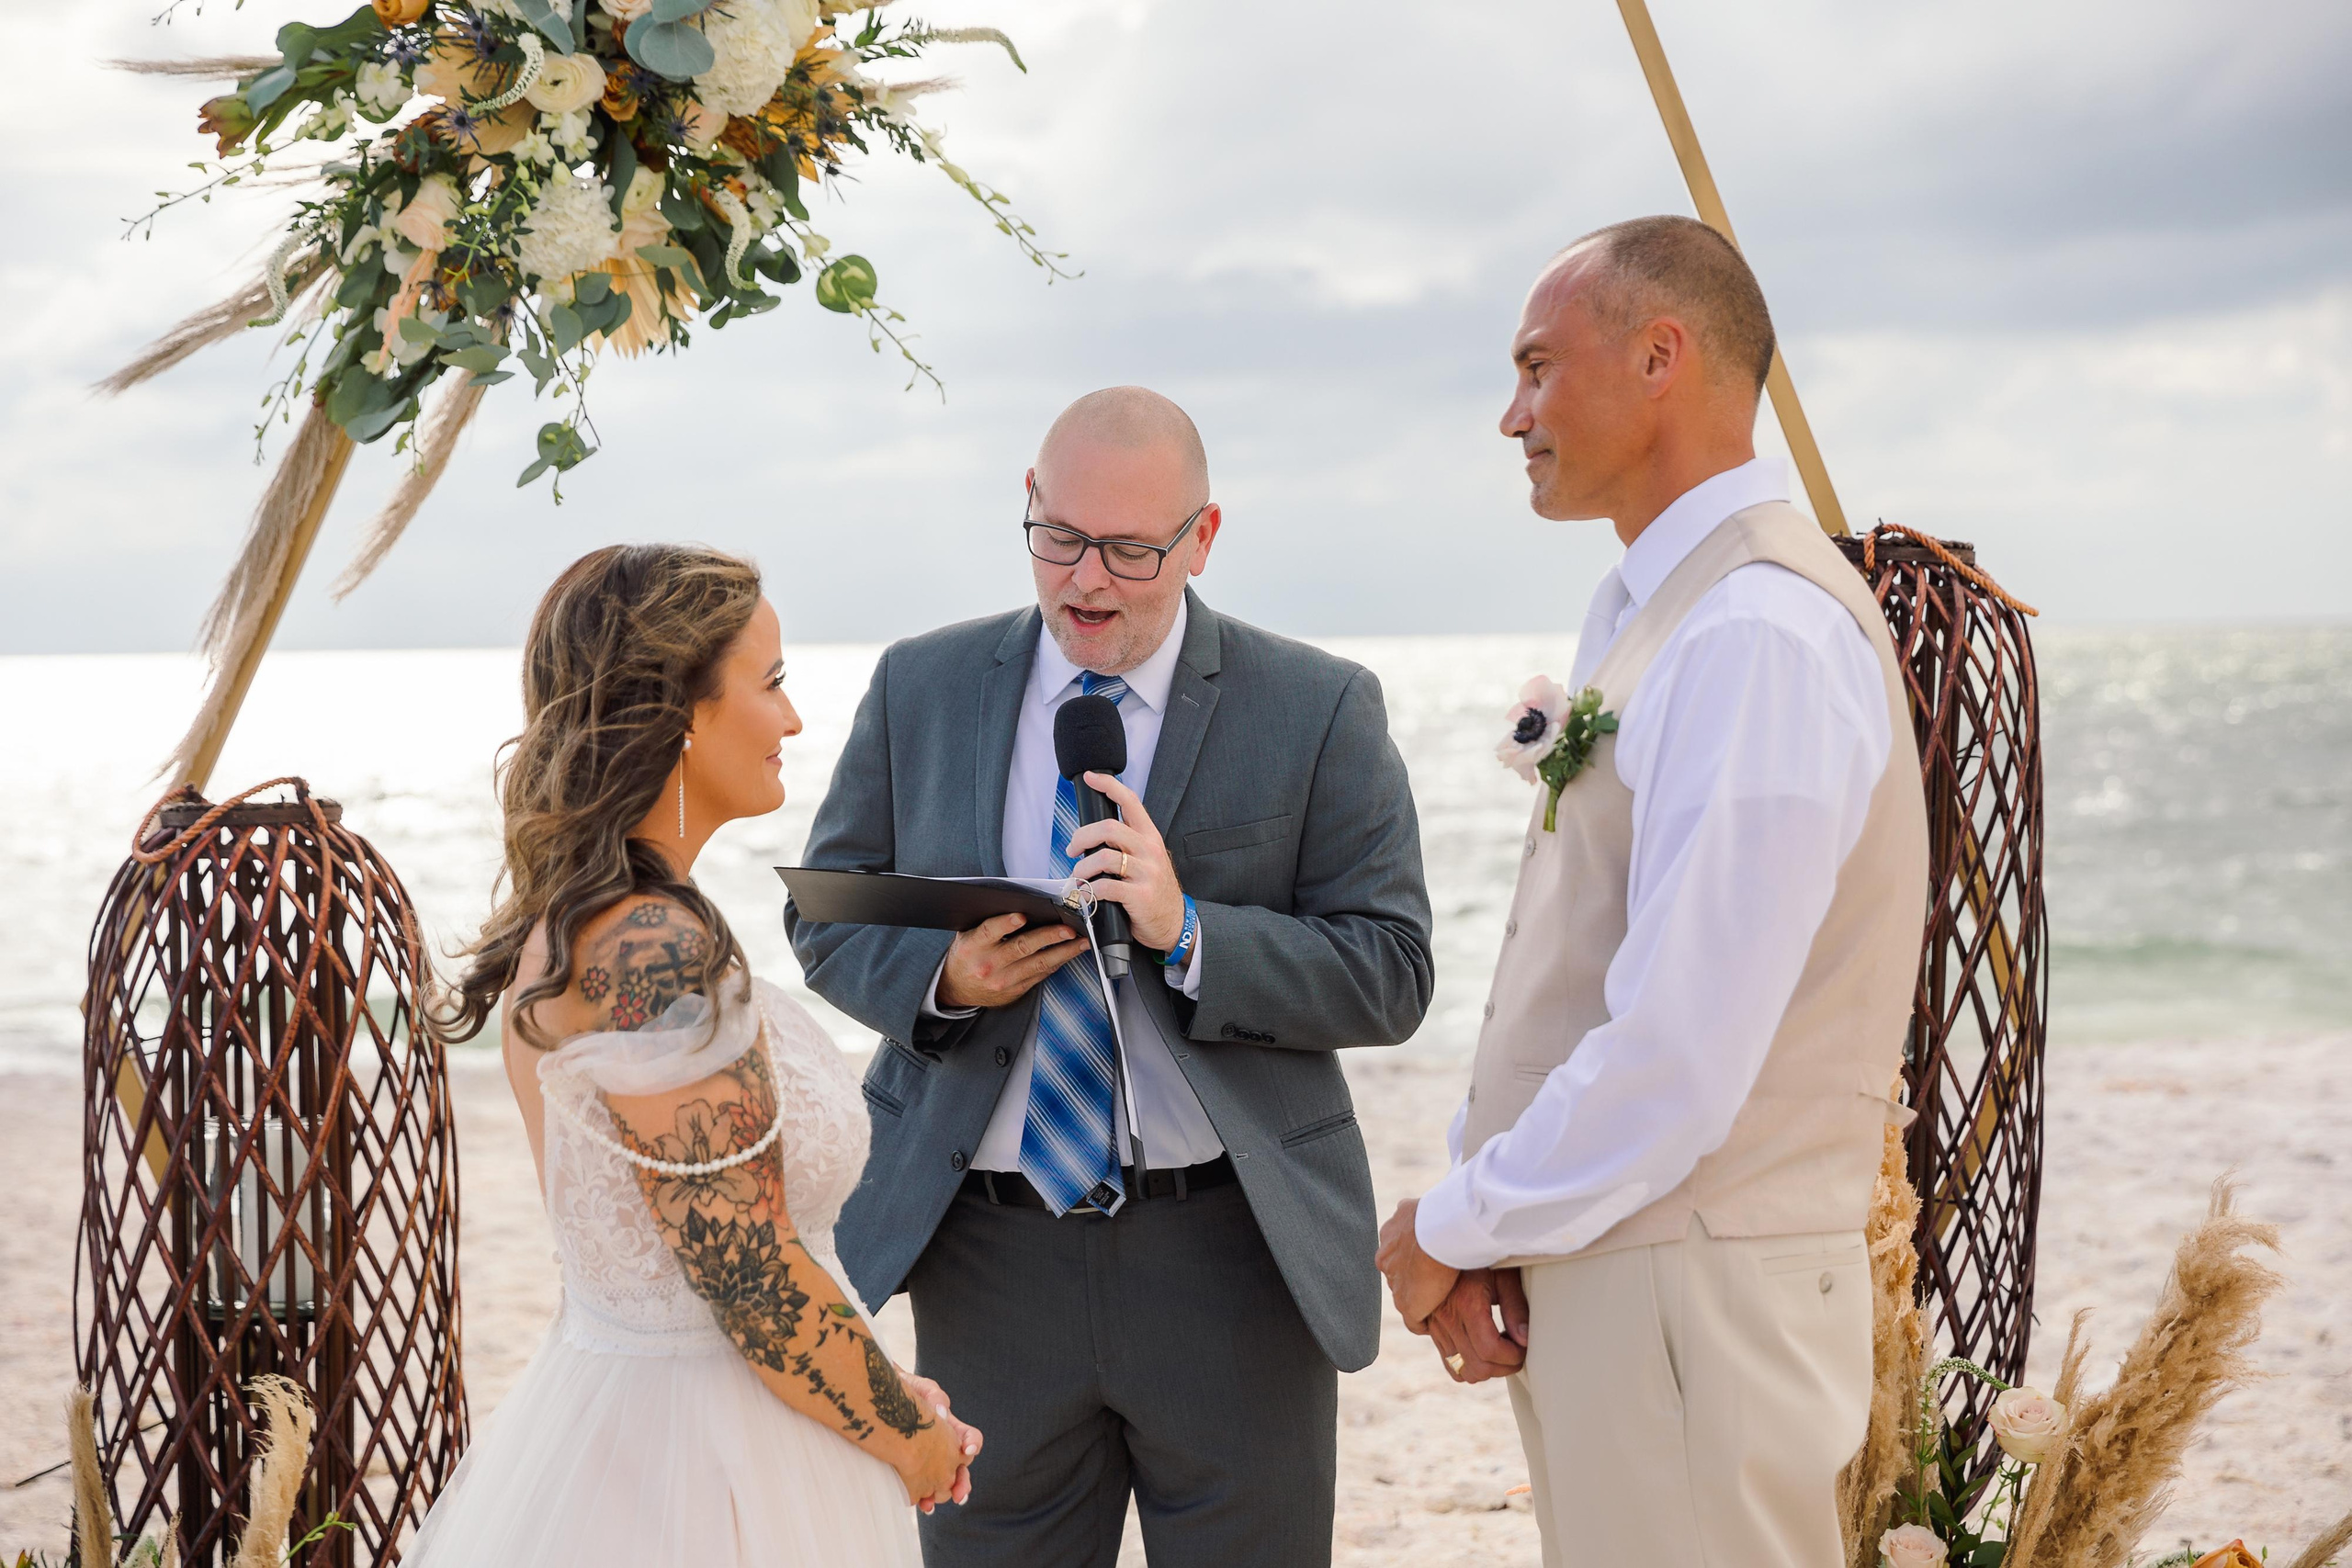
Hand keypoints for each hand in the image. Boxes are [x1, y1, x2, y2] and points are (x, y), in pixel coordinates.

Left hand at [898, 1372, 982, 1512]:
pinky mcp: (912, 1467)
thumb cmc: (905, 1389)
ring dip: (943, 1495)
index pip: (970, 1438)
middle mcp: (944, 1445)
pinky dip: (924, 1497)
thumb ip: (935, 1397)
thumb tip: (942, 1412)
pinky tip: (920, 1504)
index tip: (965, 1451)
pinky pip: (923, 1485)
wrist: (880, 1398)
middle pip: (961, 1468)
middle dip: (962, 1483)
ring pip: (943, 1481)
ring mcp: (929, 1457)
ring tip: (933, 1506)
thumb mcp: (922, 1388)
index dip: (972, 1445)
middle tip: (959, 1496)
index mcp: (950, 1427)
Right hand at [937, 911, 1087, 1010]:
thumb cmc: (967, 955)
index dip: (1006, 923)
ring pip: (1038, 964)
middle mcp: (988, 965)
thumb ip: (986, 921)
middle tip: (1068, 929)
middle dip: (1048, 937)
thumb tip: (1016, 901)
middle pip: (1022, 948)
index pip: (989, 931)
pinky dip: (1057, 962)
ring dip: (1063, 952)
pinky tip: (1069, 953)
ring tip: (1080, 941)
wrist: (957, 989)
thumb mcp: (966, 935)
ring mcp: (1003, 980)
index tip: (1022, 915)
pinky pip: (1041, 975)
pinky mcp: (1015, 990)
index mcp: (972, 946)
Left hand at [1065, 772, 1185, 951]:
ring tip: (1078, 878)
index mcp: (1149, 837)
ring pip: (1103, 858)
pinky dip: (1090, 891)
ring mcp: (1146, 873)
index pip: (1131, 801)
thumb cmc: (1154, 891)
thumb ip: (1128, 844)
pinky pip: (1106, 887)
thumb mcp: (1148, 860)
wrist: (1174, 923)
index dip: (1109, 785)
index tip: (1091, 777)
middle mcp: (1150, 851)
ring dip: (1081, 869)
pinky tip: (1088, 895)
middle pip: (1109, 828)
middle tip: (1072, 851)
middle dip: (1081, 838)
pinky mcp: (1140, 896)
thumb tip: (1093, 834)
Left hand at [1375, 1198, 1458, 1332]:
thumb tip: (1427, 1206)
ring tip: (1443, 1305)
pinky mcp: (1407, 1304)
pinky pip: (1414, 1321)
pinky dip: (1425, 1322)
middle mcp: (1386, 1257)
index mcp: (1390, 1234)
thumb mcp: (1424, 1204)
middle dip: (1415, 1278)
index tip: (1431, 1260)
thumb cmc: (1439, 1212)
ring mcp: (1395, 1283)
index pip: (1399, 1251)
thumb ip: (1421, 1211)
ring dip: (1422, 1299)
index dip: (1416, 1257)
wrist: (1439, 1230)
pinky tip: (1438, 1324)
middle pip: (1400, 1273)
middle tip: (1438, 1283)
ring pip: (1406, 1295)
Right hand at [1425, 1268, 1529, 1384]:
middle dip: (1504, 1367)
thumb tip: (1525, 1339)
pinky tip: (1482, 1350)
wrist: (1446, 1245)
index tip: (1524, 1348)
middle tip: (1518, 1352)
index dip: (1513, 1356)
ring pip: (1462, 1371)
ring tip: (1501, 1351)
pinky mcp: (1433, 1330)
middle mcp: (1448, 1319)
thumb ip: (1516, 1308)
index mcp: (1467, 1304)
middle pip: (1477, 1367)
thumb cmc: (1482, 1258)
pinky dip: (1468, 1366)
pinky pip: (1449, 1364)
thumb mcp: (1504, 1276)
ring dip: (1487, 1369)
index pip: (1490, 1349)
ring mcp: (1437, 1327)